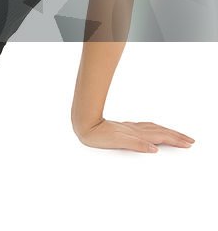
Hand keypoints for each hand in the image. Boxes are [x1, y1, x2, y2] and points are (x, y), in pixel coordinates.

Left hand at [74, 118, 194, 152]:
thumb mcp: (117, 142)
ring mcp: (130, 128)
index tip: (188, 143)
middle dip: (176, 136)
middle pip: (160, 131)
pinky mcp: (124, 128)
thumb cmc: (98, 135)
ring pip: (154, 128)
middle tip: (190, 140)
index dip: (175, 139)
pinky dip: (155, 129)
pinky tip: (154, 130)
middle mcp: (135, 129)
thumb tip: (154, 148)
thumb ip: (136, 144)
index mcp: (136, 133)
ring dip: (167, 132)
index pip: (161, 136)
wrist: (84, 125)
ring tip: (178, 135)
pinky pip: (145, 128)